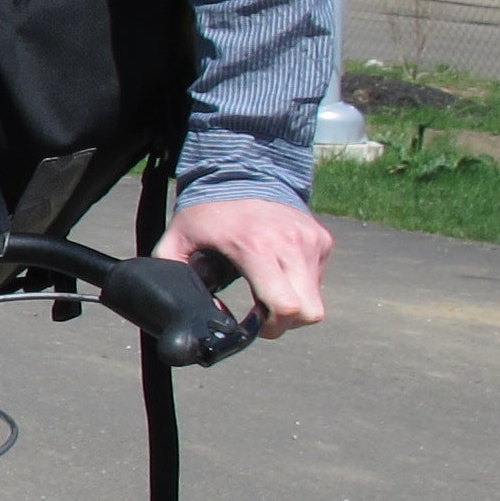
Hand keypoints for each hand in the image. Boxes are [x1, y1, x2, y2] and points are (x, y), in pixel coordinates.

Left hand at [156, 195, 330, 336]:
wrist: (241, 173)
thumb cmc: (207, 213)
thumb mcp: (177, 242)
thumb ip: (177, 277)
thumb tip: (209, 313)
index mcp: (255, 247)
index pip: (285, 306)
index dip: (270, 327)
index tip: (252, 325)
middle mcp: (290, 244)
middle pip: (308, 311)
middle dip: (286, 324)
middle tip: (263, 316)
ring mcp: (310, 240)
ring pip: (316, 300)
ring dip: (294, 306)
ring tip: (268, 292)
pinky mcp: (322, 239)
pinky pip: (318, 279)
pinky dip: (301, 285)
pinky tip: (278, 272)